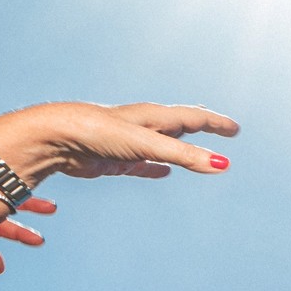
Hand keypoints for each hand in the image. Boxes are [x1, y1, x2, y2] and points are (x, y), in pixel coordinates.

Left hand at [0, 102, 237, 184]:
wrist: (54, 139)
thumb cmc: (97, 133)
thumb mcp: (147, 144)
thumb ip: (185, 156)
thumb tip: (223, 166)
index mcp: (153, 117)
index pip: (193, 117)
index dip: (215, 123)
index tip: (236, 129)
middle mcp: (142, 127)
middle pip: (180, 126)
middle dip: (202, 127)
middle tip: (223, 129)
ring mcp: (128, 143)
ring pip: (163, 145)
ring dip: (181, 148)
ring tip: (197, 151)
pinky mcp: (114, 160)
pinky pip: (142, 165)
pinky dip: (156, 169)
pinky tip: (161, 173)